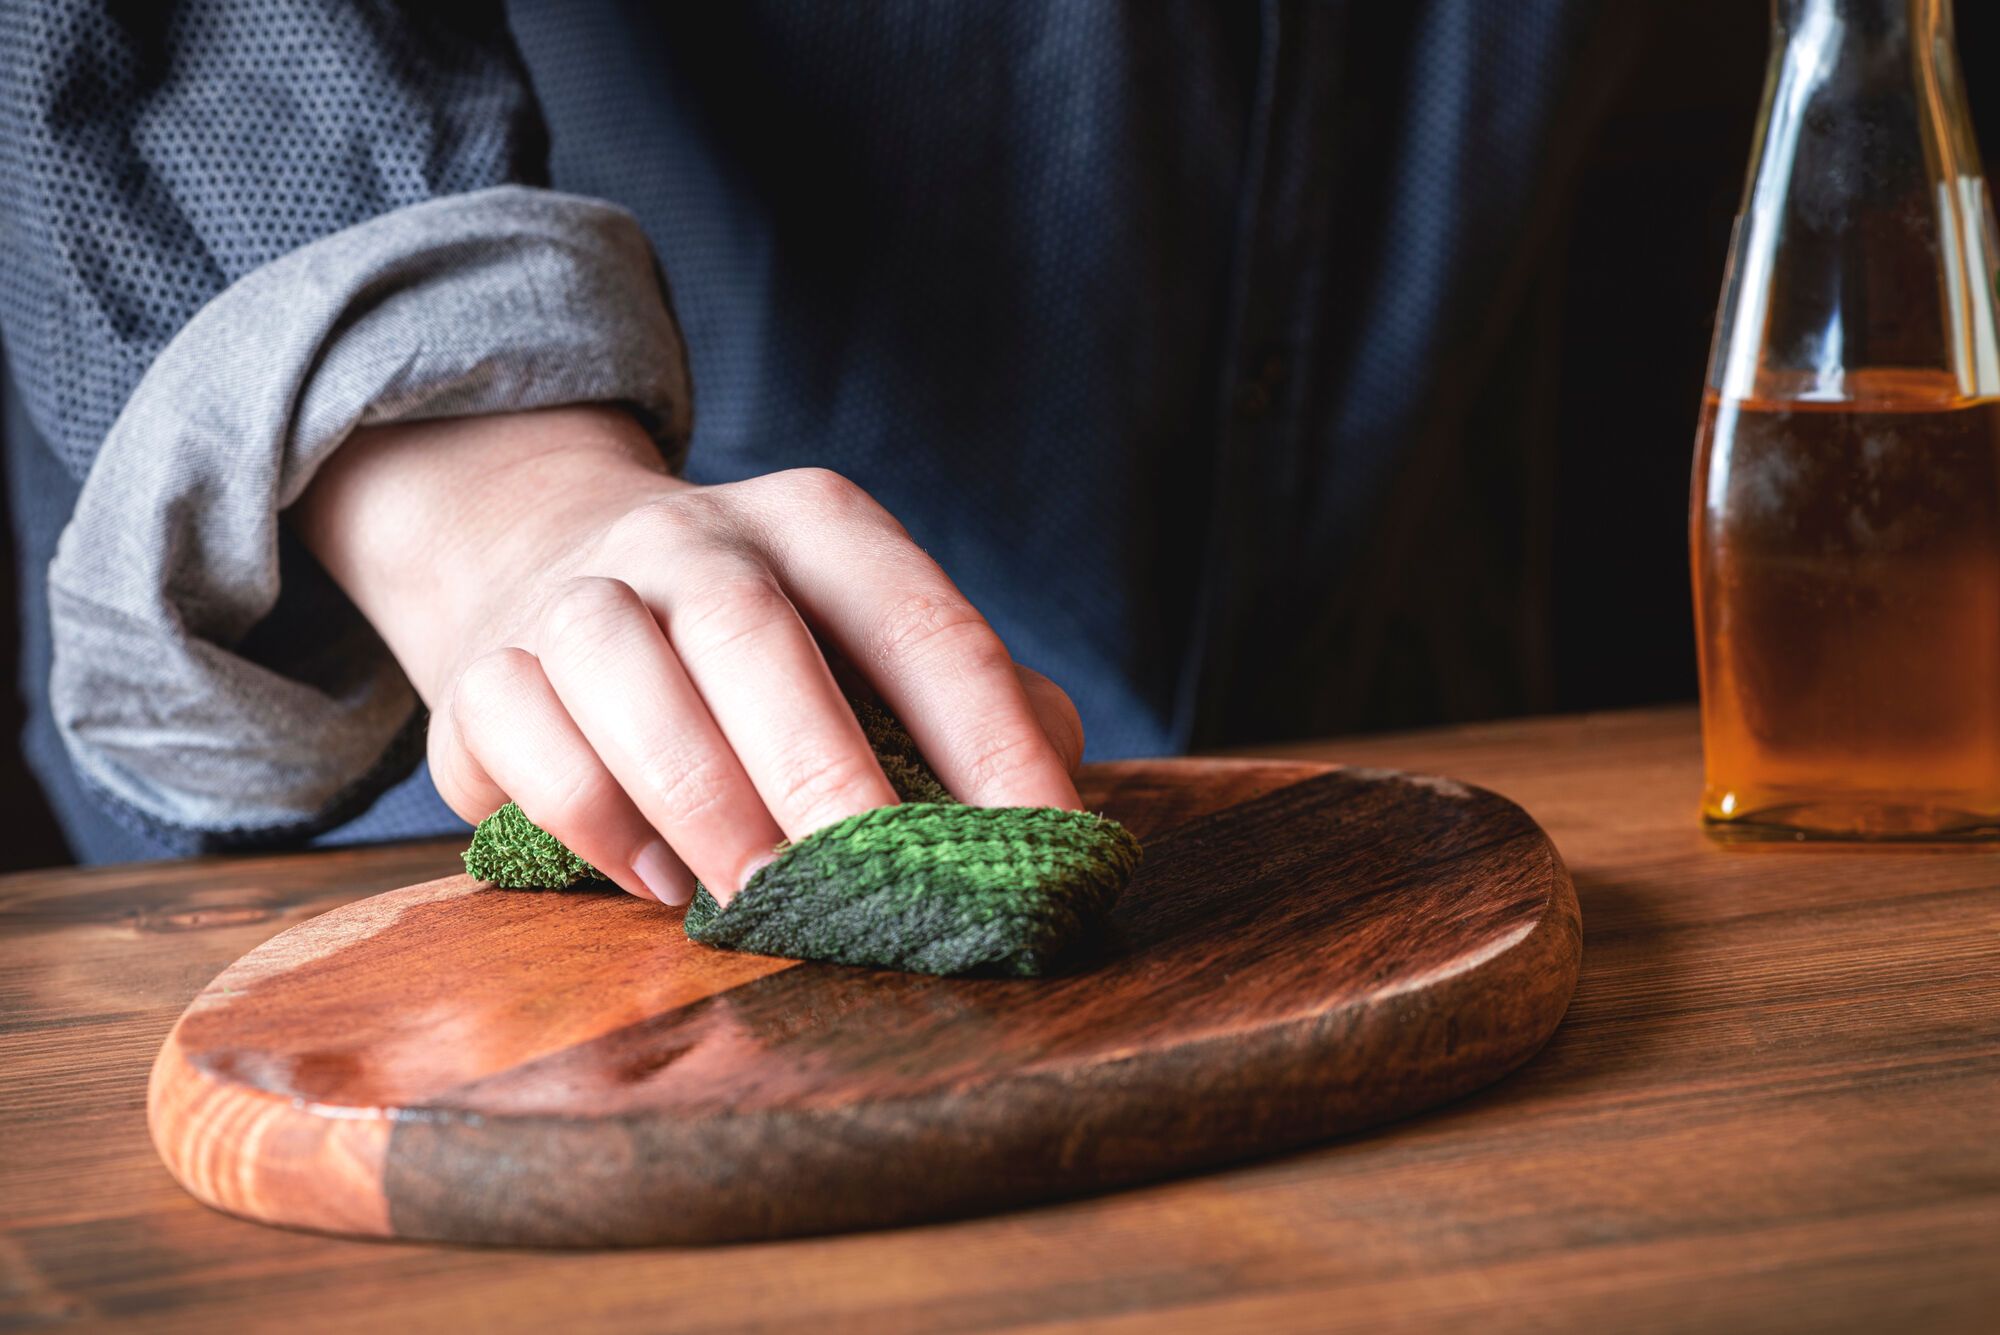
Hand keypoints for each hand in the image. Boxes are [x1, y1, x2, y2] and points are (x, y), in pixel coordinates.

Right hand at [291, 405, 1083, 906]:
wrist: (541, 557)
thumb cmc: (754, 642)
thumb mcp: (866, 643)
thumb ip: (969, 711)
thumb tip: (1054, 818)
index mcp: (822, 527)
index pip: (924, 624)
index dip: (990, 738)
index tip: (1043, 843)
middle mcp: (697, 536)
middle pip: (753, 634)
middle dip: (818, 770)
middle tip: (868, 889)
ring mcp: (582, 590)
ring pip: (621, 670)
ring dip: (695, 797)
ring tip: (752, 899)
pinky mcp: (487, 662)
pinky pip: (520, 725)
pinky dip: (588, 813)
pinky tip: (652, 878)